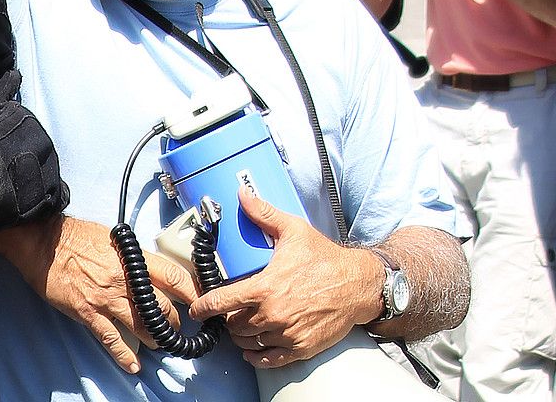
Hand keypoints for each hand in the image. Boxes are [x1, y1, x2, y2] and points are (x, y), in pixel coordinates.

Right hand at [0, 70, 68, 234]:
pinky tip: (32, 199)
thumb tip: (15, 73)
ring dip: (34, 176)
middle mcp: (46, 143)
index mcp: (32, 122)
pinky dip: (49, 196)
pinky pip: (59, 194)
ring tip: (14, 185)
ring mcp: (51, 169)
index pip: (28, 130)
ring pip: (47, 169)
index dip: (13, 140)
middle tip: (6, 167)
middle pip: (39, 149)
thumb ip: (2, 89)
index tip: (2, 148)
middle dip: (25, 157)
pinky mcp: (53, 193)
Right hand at [0, 215, 200, 373]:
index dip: (192, 292)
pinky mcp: (89, 313)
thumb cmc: (74, 236)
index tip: (201, 302)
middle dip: (174, 322)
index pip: (174, 276)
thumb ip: (133, 255)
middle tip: (178, 328)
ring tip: (160, 343)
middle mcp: (124, 279)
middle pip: (163, 307)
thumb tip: (150, 267)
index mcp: (132, 258)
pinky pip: (112, 339)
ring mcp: (107, 298)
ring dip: (155, 339)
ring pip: (143, 326)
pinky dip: (124, 355)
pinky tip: (133, 365)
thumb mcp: (112, 238)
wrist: (42, 242)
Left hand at [189, 189, 379, 367]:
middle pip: (234, 325)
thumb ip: (264, 214)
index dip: (205, 307)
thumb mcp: (293, 230)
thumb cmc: (325, 258)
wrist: (358, 284)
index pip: (224, 302)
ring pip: (249, 342)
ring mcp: (287, 333)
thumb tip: (243, 194)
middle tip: (229, 311)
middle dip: (227, 319)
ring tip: (241, 326)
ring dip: (241, 336)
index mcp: (266, 287)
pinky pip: (270, 359)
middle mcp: (273, 314)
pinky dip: (258, 356)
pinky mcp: (302, 348)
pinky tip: (253, 349)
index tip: (197, 310)